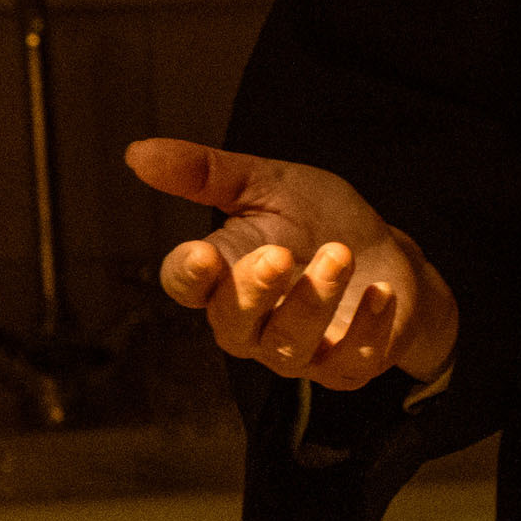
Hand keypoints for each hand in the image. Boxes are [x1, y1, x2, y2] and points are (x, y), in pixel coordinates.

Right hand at [125, 137, 459, 392]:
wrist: (383, 250)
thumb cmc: (313, 219)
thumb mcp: (264, 184)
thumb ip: (206, 173)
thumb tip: (137, 153)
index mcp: (221, 277)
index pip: (185, 285)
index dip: (188, 275)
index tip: (202, 254)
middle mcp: (250, 323)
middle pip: (233, 323)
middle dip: (255, 291)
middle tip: (280, 254)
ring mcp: (296, 351)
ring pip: (288, 346)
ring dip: (314, 302)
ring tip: (339, 255)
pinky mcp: (343, 367)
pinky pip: (345, 365)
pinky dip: (364, 331)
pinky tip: (380, 293)